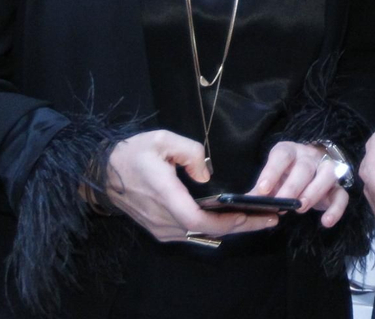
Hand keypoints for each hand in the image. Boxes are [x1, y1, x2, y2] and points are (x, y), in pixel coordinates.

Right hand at [103, 129, 280, 241]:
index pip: (196, 218)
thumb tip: (206, 175)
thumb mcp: (162, 139)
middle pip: (206, 230)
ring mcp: (160, 228)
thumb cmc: (133, 154)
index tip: (248, 214)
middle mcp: (162, 217)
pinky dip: (215, 228)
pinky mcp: (160, 230)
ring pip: (201, 234)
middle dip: (241, 226)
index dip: (224, 221)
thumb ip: (190, 152)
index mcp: (164, 194)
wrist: (102, 174)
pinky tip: (234, 220)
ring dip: (231, 229)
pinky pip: (192, 233)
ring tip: (260, 218)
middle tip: (271, 219)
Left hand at [248, 141, 349, 227]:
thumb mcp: (271, 179)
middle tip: (282, 203)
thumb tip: (245, 203)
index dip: (272, 172)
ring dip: (314, 192)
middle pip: (304, 167)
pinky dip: (336, 209)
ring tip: (300, 208)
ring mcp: (326, 170)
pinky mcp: (337, 187)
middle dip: (293, 186)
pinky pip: (342, 195)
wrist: (309, 169)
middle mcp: (309, 157)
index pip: (282, 156)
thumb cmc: (284, 175)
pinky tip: (326, 222)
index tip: (262, 190)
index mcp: (289, 152)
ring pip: (327, 175)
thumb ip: (260, 191)